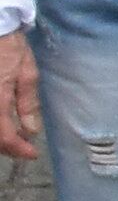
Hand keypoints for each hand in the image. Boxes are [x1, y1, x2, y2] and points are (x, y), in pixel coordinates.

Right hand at [0, 28, 34, 160]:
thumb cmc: (10, 46)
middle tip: (22, 147)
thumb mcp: (27, 73)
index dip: (18, 149)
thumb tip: (31, 130)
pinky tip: (2, 124)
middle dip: (6, 146)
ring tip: (11, 138)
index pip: (4, 136)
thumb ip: (27, 104)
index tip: (32, 154)